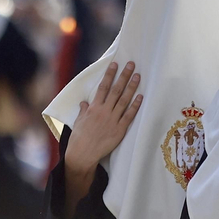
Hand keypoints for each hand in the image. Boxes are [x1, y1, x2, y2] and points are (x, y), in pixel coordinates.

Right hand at [63, 61, 142, 213]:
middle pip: (116, 90)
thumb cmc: (79, 138)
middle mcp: (104, 111)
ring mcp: (112, 120)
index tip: (115, 64)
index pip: (103, 87)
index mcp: (93, 108)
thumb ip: (83, 111)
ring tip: (138, 76)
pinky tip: (140, 97)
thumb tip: (84, 103)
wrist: (82, 155)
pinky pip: (129, 116)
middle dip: (124, 76)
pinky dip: (135, 106)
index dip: (110, 75)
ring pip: (124, 100)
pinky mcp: (119, 130)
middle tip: (131, 64)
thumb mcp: (79, 122)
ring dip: (131, 87)